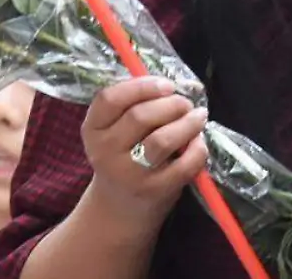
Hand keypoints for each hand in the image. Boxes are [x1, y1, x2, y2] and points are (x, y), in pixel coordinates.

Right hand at [79, 77, 209, 221]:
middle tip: (185, 104)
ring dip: (187, 124)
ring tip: (198, 117)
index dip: (142, 86)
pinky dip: (198, 149)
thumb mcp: (115, 130)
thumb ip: (135, 105)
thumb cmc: (124, 156)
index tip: (166, 85)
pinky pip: (184, 165)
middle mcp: (105, 152)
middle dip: (172, 104)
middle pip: (140, 116)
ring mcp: (130, 174)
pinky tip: (198, 143)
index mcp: (93, 129)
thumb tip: (174, 84)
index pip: (109, 98)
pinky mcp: (155, 191)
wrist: (120, 208)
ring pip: (162, 140)